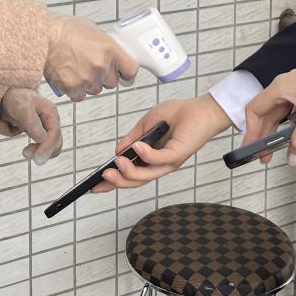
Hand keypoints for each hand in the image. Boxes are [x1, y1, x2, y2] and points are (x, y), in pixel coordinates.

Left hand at [0, 88, 62, 164]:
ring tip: (25, 152)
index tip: (36, 157)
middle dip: (44, 151)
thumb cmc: (15, 99)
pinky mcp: (41, 133)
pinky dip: (39, 151)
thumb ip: (31, 122)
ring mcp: (47, 127)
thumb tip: (41, 138)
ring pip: (52, 146)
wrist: (7, 98)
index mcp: (50, 111)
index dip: (47, 147)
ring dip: (42, 153)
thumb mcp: (21, 108)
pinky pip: (46, 146)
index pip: (55, 132)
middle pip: (56, 141)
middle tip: (26, 154)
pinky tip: (28, 150)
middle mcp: (51, 120)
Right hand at [44, 15, 140, 101]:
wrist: (41, 38)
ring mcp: (87, 78)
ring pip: (96, 90)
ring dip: (90, 83)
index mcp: (109, 48)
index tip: (124, 75)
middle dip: (104, 76)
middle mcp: (101, 65)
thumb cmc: (62, 30)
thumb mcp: (92, 30)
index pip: (131, 70)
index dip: (127, 74)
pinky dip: (76, 90)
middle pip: (113, 83)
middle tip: (91, 66)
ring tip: (77, 68)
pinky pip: (81, 96)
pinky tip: (70, 77)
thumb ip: (105, 44)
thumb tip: (112, 53)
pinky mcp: (73, 88)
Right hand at [92, 96, 232, 191]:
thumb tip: (118, 150)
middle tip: (103, 178)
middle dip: (119, 181)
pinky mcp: (178, 154)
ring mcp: (170, 162)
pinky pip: (160, 159)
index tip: (95, 186)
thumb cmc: (178, 115)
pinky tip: (136, 147)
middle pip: (137, 181)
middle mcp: (161, 164)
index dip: (114, 182)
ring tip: (117, 164)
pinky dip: (147, 155)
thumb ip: (133, 137)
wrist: (201, 109)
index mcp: (152, 158)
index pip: (131, 174)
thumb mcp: (148, 123)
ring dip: (130, 172)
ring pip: (147, 175)